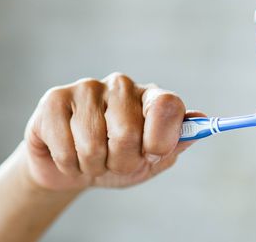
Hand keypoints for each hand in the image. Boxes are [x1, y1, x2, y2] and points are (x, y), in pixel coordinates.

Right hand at [23, 73, 200, 191]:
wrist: (75, 169)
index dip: (160, 140)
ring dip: (93, 166)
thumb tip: (201, 119)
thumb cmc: (119, 161)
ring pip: (93, 144)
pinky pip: (65, 147)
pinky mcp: (54, 99)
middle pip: (128, 132)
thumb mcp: (153, 161)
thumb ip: (176, 142)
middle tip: (116, 162)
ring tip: (92, 160)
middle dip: (122, 162)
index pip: (167, 105)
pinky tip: (69, 155)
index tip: (152, 156)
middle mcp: (122, 86)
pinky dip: (69, 164)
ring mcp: (87, 88)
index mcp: (151, 97)